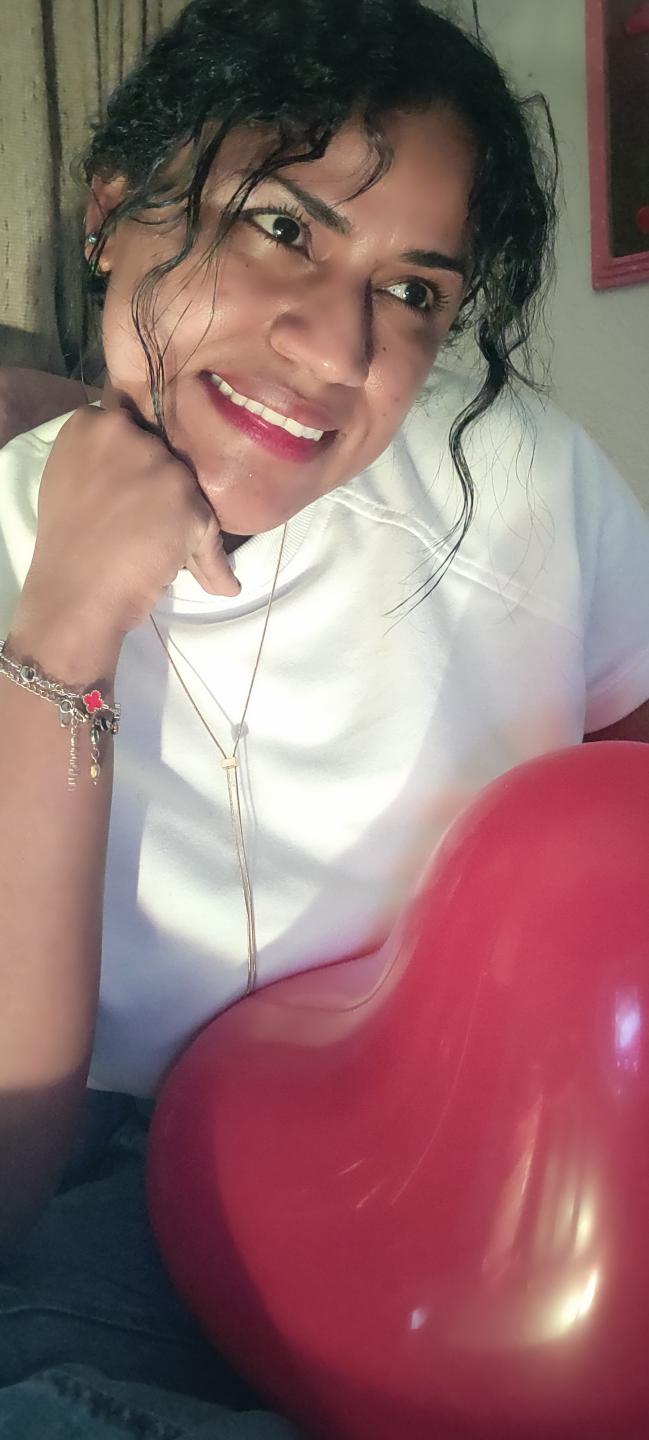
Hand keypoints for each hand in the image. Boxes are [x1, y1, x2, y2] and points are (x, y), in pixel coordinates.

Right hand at [13, 404, 238, 672]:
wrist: (75, 594)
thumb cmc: (67, 547)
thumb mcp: (71, 481)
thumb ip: (104, 460)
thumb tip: (143, 464)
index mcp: (91, 423)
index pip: (133, 428)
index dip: (137, 463)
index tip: (130, 493)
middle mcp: (128, 434)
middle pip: (165, 456)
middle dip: (161, 489)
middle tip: (143, 528)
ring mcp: (161, 467)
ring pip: (189, 492)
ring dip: (185, 524)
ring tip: (165, 557)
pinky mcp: (189, 502)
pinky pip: (210, 533)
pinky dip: (212, 565)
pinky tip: (217, 585)